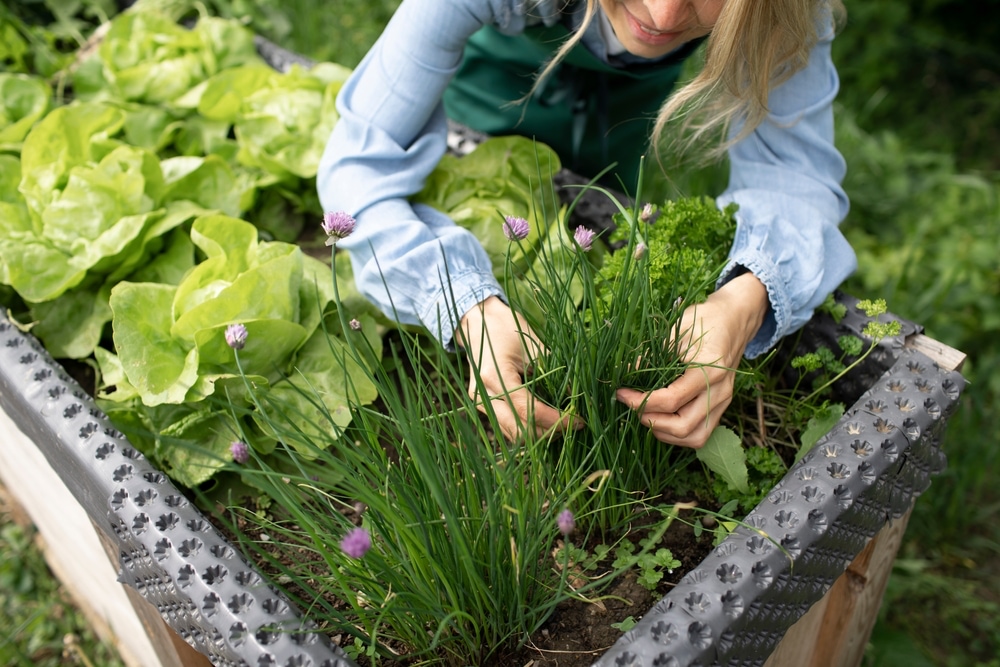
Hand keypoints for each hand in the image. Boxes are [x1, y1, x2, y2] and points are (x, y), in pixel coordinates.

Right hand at [456, 296, 580, 439]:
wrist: (479, 323)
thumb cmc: (507, 328)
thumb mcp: (535, 347)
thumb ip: (554, 373)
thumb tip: (576, 398)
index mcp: (495, 377)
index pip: (529, 411)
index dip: (556, 420)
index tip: (578, 420)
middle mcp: (483, 396)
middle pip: (520, 431)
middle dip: (549, 432)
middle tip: (573, 424)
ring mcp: (480, 403)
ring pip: (513, 434)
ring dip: (539, 433)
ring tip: (562, 423)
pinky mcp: (483, 406)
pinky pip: (507, 427)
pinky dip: (528, 428)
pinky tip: (546, 420)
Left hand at [615, 273, 768, 447]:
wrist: (733, 320)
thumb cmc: (703, 320)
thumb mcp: (675, 331)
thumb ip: (652, 356)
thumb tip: (627, 376)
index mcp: (709, 370)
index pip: (671, 400)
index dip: (640, 401)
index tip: (621, 393)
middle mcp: (720, 392)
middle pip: (682, 426)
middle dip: (650, 420)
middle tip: (632, 405)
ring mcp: (723, 403)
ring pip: (694, 438)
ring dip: (664, 432)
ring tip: (645, 414)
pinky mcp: (721, 408)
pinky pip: (699, 434)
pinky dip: (677, 433)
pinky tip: (660, 418)